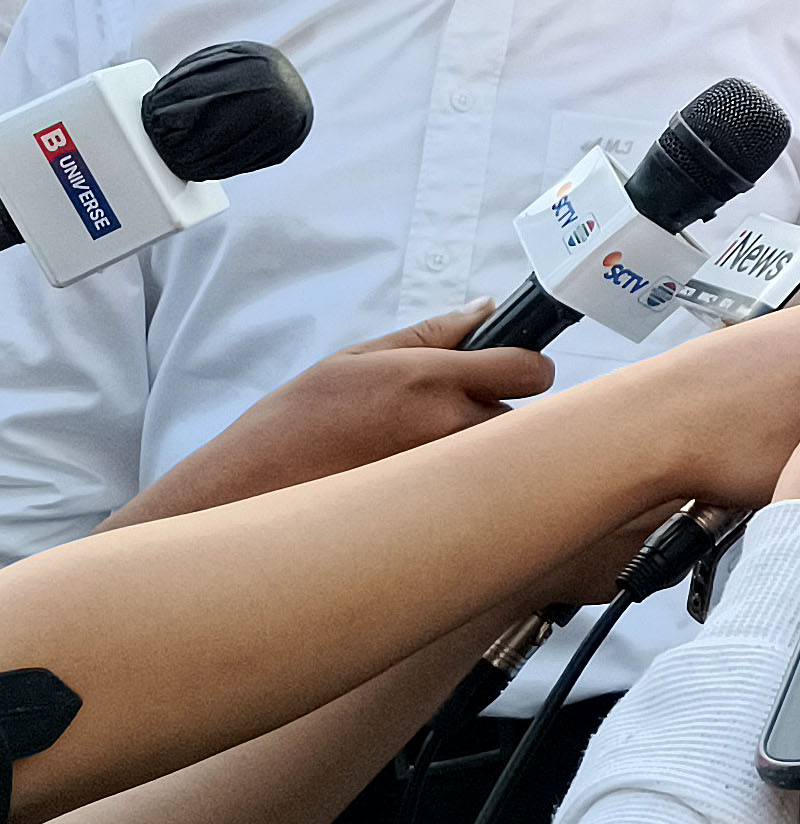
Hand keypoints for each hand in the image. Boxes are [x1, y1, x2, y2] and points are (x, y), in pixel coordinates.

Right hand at [107, 304, 551, 527]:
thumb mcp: (356, 360)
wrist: (245, 493)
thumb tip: (485, 307)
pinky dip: (461, 487)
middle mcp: (448, 429)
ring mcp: (446, 478)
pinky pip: (475, 495)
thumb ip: (431, 334)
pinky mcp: (439, 516)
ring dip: (480, 452)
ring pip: (499, 459)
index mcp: (429, 381)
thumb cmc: (294, 423)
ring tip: (421, 453)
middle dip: (498, 413)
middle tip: (449, 418)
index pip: (530, 370)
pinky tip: (417, 485)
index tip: (507, 371)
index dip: (525, 368)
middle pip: (522, 418)